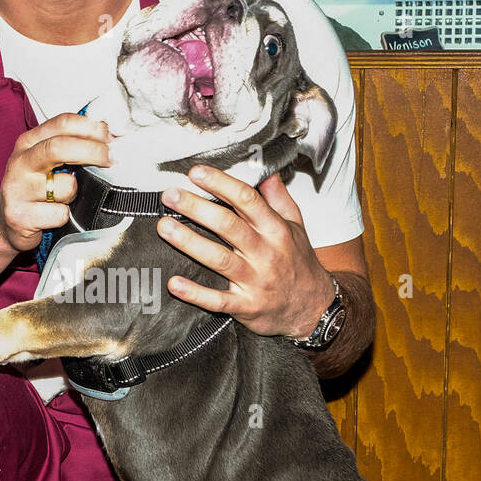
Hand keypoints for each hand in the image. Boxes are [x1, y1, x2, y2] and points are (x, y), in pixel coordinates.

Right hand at [0, 113, 110, 252]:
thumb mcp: (47, 160)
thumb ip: (71, 145)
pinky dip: (65, 216)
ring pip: (66, 186)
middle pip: (61, 147)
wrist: (6, 221)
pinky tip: (54, 215)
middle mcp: (21, 162)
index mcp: (29, 142)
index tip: (109, 137)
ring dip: (76, 193)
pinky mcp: (20, 216)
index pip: (63, 123)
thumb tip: (109, 137)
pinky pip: (60, 214)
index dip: (91, 128)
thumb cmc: (34, 189)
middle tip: (111, 159)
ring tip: (66, 197)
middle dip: (93, 151)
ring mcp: (18, 189)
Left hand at [157, 166, 336, 337]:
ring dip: (189, 242)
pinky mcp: (246, 306)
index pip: (247, 200)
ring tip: (165, 227)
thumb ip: (279, 199)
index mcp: (276, 230)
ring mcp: (255, 281)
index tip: (197, 173)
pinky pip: (218, 300)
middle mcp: (265, 253)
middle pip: (228, 225)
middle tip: (171, 195)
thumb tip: (265, 172)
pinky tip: (174, 283)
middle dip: (197, 208)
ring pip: (219, 259)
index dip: (221, 184)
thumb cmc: (299, 264)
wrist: (314, 309)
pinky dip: (195, 293)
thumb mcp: (296, 227)